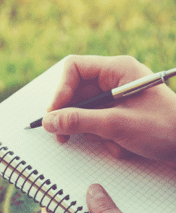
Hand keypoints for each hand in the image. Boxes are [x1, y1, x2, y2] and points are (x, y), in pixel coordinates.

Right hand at [42, 55, 175, 164]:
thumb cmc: (165, 129)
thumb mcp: (117, 125)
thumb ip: (79, 121)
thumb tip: (48, 121)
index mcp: (118, 69)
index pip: (74, 68)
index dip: (61, 90)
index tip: (55, 113)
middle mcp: (114, 79)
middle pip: (75, 90)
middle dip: (69, 113)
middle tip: (61, 134)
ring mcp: (116, 97)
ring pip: (83, 108)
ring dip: (87, 128)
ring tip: (102, 141)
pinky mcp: (118, 113)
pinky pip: (95, 121)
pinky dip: (100, 135)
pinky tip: (117, 144)